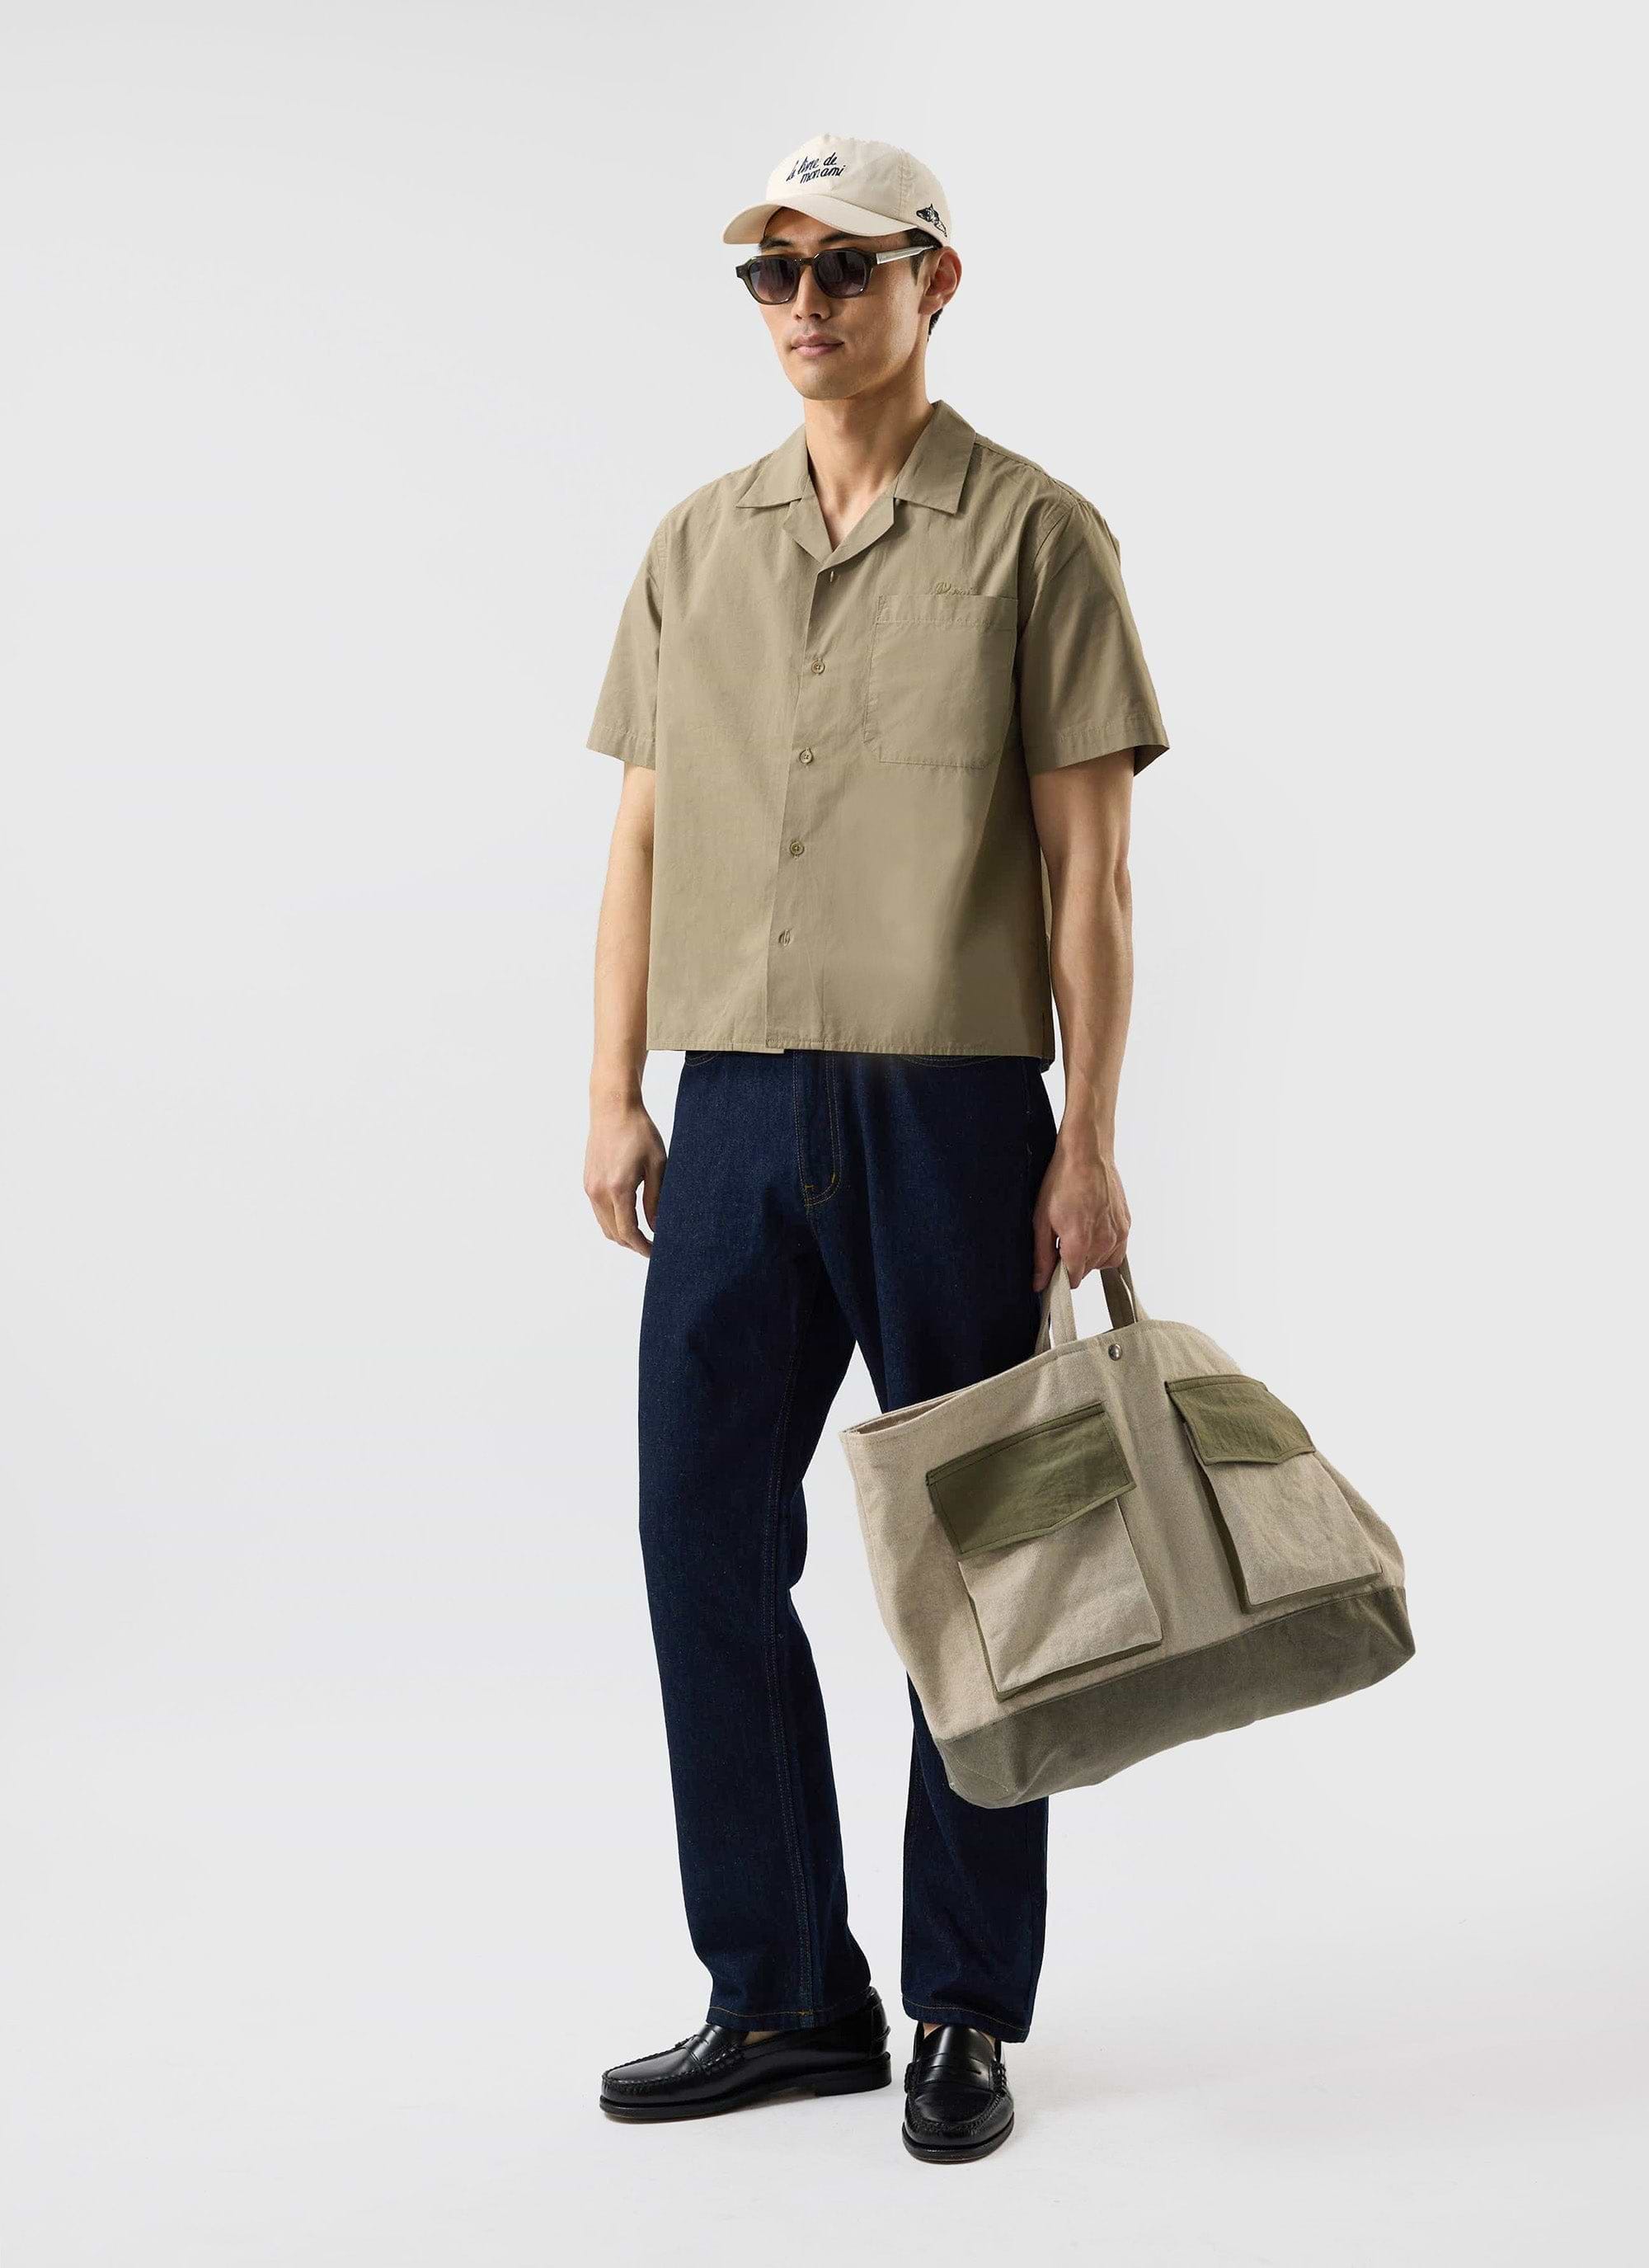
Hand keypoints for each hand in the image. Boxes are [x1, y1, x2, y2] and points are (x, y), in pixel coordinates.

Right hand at [584, 1096, 666, 1256]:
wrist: (613, 1108)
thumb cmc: (639, 1133)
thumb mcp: (657, 1165)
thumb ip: (656, 1199)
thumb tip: (657, 1226)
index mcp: (619, 1189)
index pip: (628, 1232)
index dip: (642, 1247)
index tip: (656, 1252)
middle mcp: (599, 1192)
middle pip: (614, 1234)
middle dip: (633, 1244)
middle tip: (653, 1245)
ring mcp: (590, 1187)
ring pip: (604, 1225)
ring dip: (622, 1235)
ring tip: (642, 1233)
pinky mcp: (587, 1181)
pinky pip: (598, 1212)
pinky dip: (612, 1221)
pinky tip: (629, 1215)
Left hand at [1031, 1125, 1130, 1291]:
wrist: (1087, 1153)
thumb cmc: (1062, 1180)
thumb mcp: (1041, 1220)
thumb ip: (1042, 1257)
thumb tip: (1040, 1283)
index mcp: (1080, 1243)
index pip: (1072, 1280)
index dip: (1059, 1275)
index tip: (1052, 1262)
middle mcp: (1103, 1242)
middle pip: (1086, 1272)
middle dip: (1072, 1262)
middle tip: (1062, 1236)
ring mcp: (1118, 1234)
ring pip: (1102, 1263)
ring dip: (1089, 1256)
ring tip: (1078, 1230)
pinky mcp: (1126, 1225)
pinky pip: (1117, 1251)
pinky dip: (1105, 1248)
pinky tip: (1093, 1229)